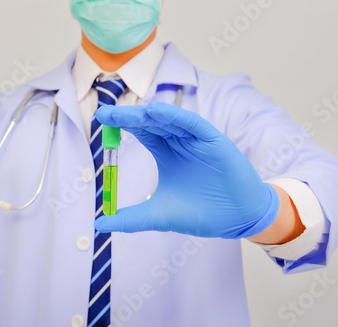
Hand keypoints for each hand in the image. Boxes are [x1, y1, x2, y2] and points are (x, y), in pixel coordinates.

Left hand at [94, 102, 278, 238]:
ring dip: (148, 115)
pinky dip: (176, 117)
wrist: (237, 220)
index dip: (122, 124)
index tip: (100, 119)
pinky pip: (193, 125)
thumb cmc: (202, 213)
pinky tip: (157, 113)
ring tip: (125, 113)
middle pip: (151, 123)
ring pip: (169, 121)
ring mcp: (196, 140)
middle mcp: (179, 142)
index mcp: (166, 153)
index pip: (141, 132)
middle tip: (105, 113)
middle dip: (128, 117)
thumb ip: (131, 219)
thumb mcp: (158, 216)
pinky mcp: (214, 141)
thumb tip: (100, 225)